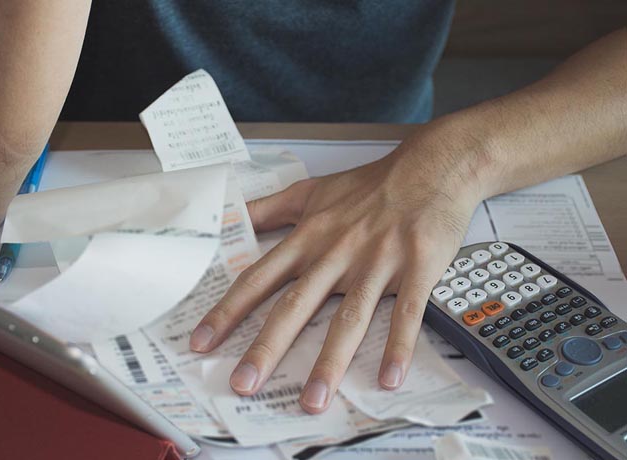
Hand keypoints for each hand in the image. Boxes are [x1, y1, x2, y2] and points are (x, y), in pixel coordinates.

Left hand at [189, 125, 486, 412]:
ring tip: (313, 399)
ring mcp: (376, 263)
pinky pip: (406, 313)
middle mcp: (335, 254)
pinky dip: (398, 345)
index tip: (202, 342)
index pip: (258, 278)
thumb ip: (267, 209)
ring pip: (349, 318)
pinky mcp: (416, 268)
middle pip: (295, 305)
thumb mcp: (309, 192)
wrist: (430, 167)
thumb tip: (228, 217)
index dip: (227, 311)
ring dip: (330, 361)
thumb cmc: (368, 184)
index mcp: (308, 238)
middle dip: (267, 347)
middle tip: (244, 384)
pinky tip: (389, 377)